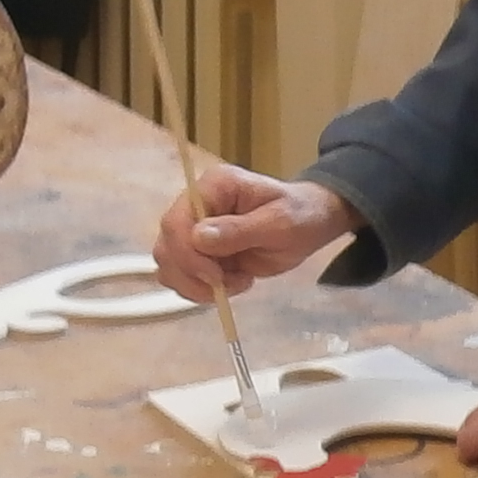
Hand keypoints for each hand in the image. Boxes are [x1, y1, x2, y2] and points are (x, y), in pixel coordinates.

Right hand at [152, 164, 357, 299]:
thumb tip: (198, 238)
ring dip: (195, 285)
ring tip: (235, 283)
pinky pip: (182, 277)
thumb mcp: (279, 223)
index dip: (188, 254)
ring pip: (169, 264)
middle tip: (228, 284)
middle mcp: (195, 205)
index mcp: (213, 187)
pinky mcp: (199, 252)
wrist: (310, 224)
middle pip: (167, 245)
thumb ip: (239, 230)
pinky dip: (200, 289)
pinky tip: (231, 284)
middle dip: (192, 274)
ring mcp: (194, 229)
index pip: (176, 220)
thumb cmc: (300, 216)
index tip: (215, 276)